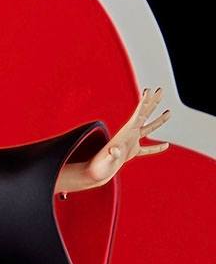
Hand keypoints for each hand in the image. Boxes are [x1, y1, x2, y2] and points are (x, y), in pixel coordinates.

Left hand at [55, 87, 170, 193]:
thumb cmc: (100, 166)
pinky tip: (166, 145)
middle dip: (153, 103)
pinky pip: (146, 149)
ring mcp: (130, 143)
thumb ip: (113, 154)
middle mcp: (128, 135)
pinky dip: (156, 148)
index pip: (138, 114)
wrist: (94, 173)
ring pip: (148, 129)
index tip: (150, 90)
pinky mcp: (131, 153)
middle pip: (144, 115)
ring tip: (169, 112)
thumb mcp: (107, 160)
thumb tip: (115, 150)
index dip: (144, 102)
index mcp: (125, 133)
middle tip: (161, 90)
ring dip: (158, 121)